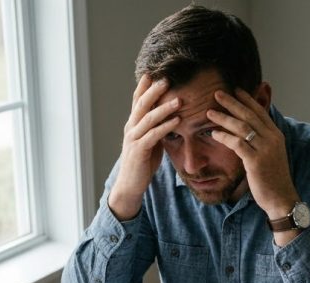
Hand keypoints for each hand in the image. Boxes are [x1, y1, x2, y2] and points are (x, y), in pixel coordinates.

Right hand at [110, 75, 181, 219]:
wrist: (130, 184)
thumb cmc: (143, 162)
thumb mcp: (151, 141)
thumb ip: (156, 128)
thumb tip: (170, 116)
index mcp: (133, 123)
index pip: (138, 100)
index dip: (145, 86)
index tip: (154, 72)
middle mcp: (131, 127)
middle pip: (142, 104)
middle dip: (154, 90)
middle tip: (167, 78)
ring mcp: (134, 138)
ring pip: (148, 118)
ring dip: (164, 108)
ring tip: (178, 100)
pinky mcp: (139, 150)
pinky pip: (154, 135)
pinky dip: (166, 127)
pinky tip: (177, 121)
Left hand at [206, 88, 300, 239]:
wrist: (281, 198)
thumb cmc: (273, 178)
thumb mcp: (272, 154)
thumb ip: (262, 140)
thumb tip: (247, 131)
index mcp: (276, 135)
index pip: (260, 111)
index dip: (247, 99)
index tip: (235, 90)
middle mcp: (272, 139)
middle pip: (249, 115)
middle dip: (232, 103)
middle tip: (217, 93)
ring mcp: (265, 150)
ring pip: (241, 127)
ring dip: (223, 118)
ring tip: (209, 113)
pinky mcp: (255, 161)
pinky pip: (237, 144)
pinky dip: (224, 137)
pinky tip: (214, 134)